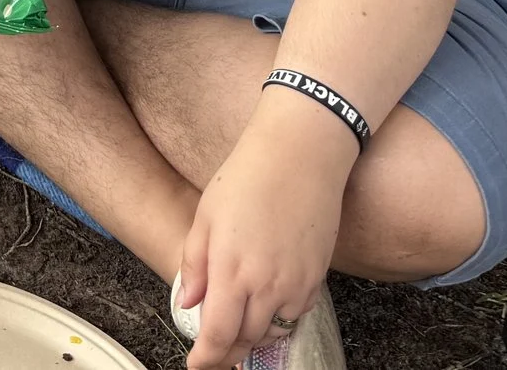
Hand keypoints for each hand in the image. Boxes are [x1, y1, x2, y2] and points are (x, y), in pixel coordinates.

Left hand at [175, 107, 352, 369]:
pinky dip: (279, 319)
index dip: (207, 359)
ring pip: (273, 332)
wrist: (300, 156)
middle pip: (246, 339)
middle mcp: (267, 286)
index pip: (218, 335)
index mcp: (231, 271)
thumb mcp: (205, 217)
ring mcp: (296, 284)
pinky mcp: (318, 277)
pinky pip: (296, 314)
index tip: (197, 367)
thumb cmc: (246, 179)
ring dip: (253, 336)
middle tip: (213, 351)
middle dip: (227, 351)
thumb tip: (188, 302)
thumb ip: (195, 265)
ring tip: (236, 329)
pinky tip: (266, 305)